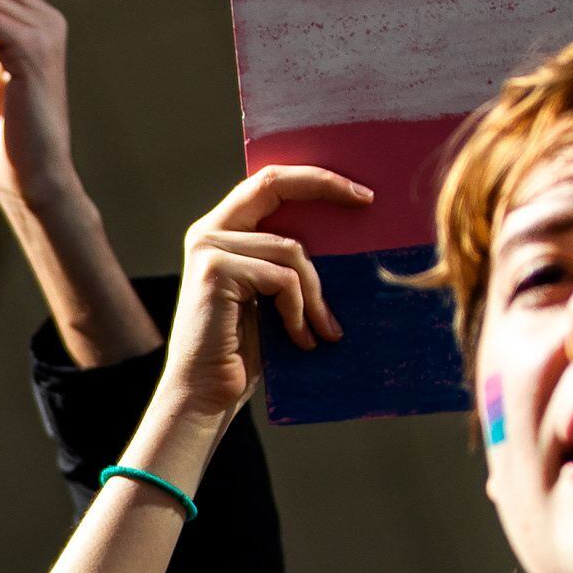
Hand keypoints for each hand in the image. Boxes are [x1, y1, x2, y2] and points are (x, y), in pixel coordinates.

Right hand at [162, 165, 370, 413]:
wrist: (206, 393)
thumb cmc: (244, 350)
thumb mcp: (271, 295)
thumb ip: (287, 262)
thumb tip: (347, 236)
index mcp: (223, 231)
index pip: (269, 183)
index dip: (315, 179)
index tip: (360, 193)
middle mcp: (209, 231)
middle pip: (274, 184)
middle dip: (324, 185)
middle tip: (366, 200)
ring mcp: (209, 248)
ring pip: (290, 249)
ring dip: (315, 294)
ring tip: (324, 330)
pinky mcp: (216, 271)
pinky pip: (281, 278)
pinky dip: (298, 311)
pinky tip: (300, 340)